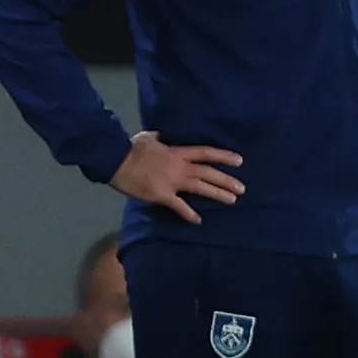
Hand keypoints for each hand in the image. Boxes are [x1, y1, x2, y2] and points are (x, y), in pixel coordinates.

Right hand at [109, 131, 244, 225]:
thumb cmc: (130, 148)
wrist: (116, 160)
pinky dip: (189, 214)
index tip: (239, 161)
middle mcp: (179, 167)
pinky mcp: (162, 195)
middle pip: (208, 173)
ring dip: (218, 194)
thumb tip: (165, 137)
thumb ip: (162, 139)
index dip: (223, 156)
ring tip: (232, 200)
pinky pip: (179, 206)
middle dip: (227, 180)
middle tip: (242, 188)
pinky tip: (198, 220)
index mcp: (177, 152)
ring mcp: (172, 182)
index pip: (205, 153)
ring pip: (200, 188)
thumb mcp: (150, 137)